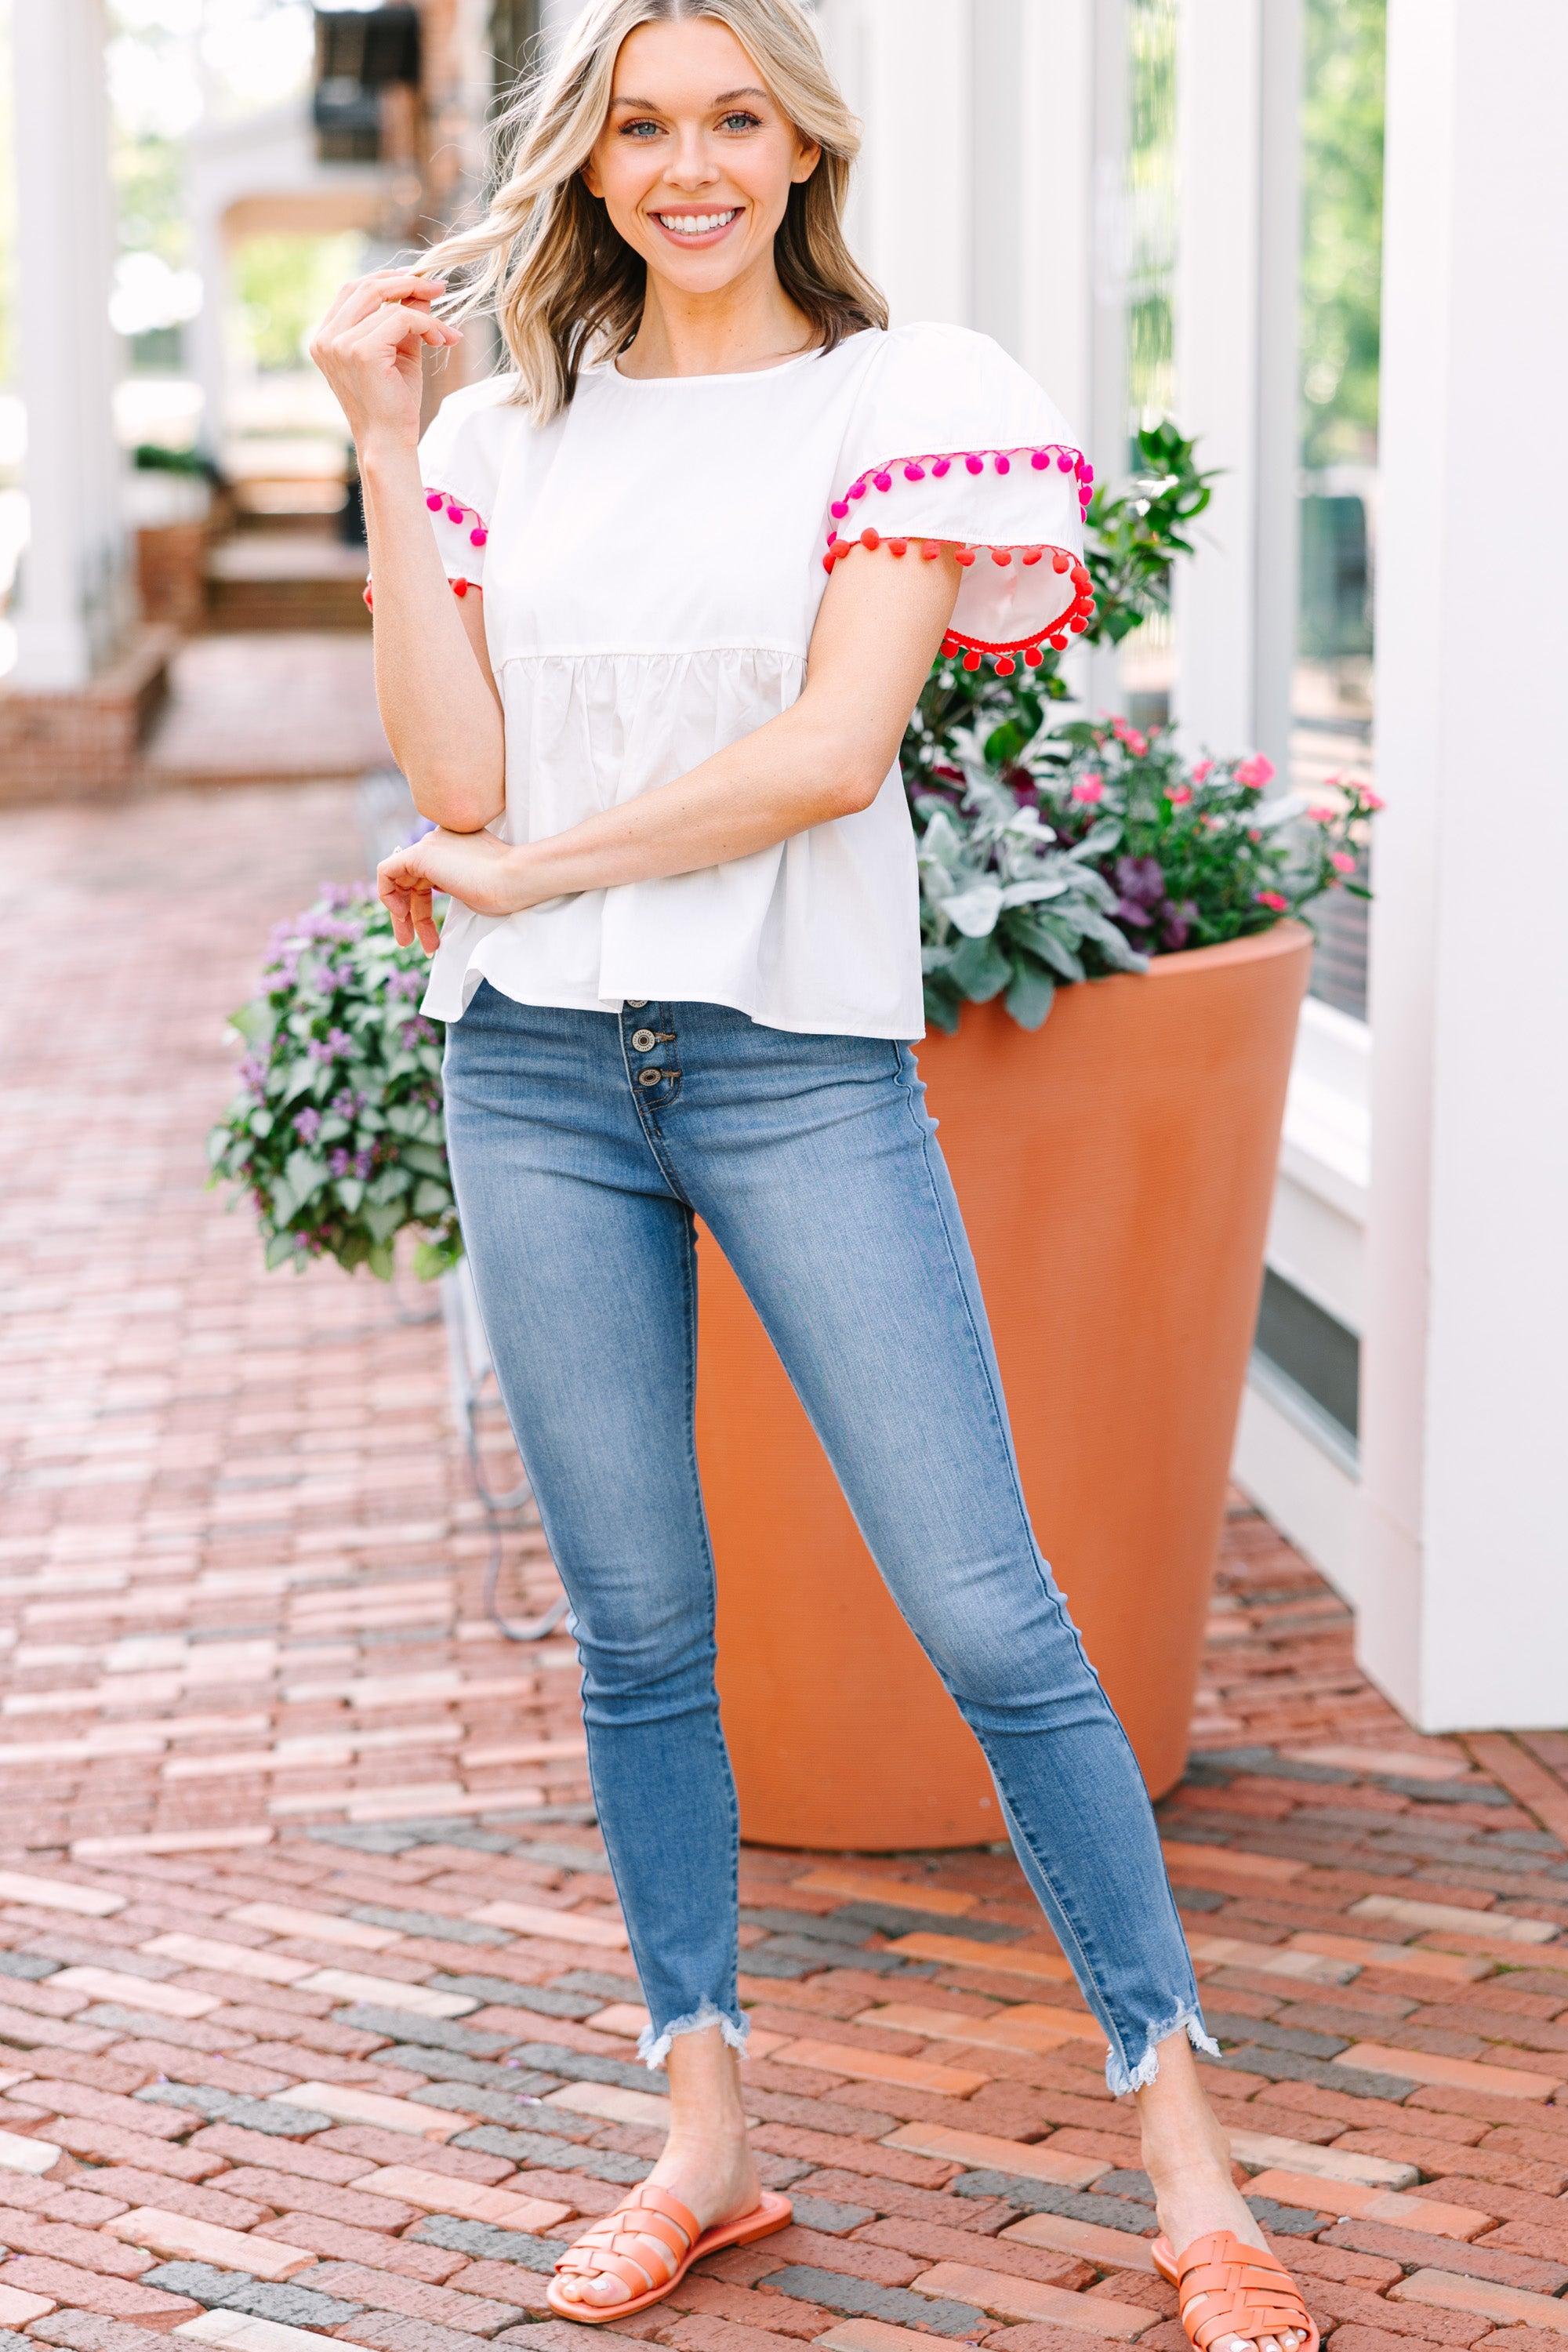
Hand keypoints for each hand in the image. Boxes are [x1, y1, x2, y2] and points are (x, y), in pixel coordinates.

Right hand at [308, 269, 462, 452]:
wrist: (389, 443)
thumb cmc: (393, 404)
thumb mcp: (399, 352)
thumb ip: (404, 319)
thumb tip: (422, 289)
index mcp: (326, 337)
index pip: (353, 290)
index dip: (387, 280)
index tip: (420, 281)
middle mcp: (326, 339)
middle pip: (365, 287)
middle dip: (406, 282)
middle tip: (438, 287)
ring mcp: (340, 344)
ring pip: (388, 304)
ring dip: (425, 312)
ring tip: (445, 332)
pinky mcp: (361, 352)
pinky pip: (401, 319)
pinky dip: (426, 325)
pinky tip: (441, 340)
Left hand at [377, 827, 536, 952]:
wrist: (515, 879)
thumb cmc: (505, 890)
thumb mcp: (473, 890)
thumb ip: (454, 888)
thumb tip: (443, 902)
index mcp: (454, 847)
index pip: (426, 877)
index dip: (422, 905)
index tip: (430, 930)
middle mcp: (439, 841)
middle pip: (411, 881)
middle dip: (409, 915)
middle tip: (413, 942)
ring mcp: (429, 845)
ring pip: (398, 880)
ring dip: (400, 915)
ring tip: (408, 942)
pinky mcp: (419, 854)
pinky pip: (386, 872)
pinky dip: (387, 895)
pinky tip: (401, 914)